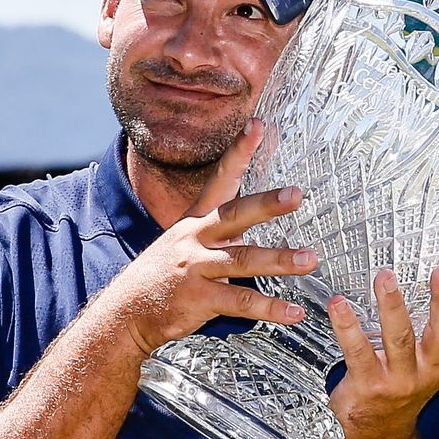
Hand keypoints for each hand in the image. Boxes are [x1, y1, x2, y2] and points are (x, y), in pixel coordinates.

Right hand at [96, 120, 315, 355]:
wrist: (128, 311)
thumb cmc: (165, 275)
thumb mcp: (185, 242)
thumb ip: (220, 228)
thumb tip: (259, 210)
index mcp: (195, 221)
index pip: (219, 179)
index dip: (239, 152)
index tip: (258, 126)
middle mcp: (194, 239)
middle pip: (234, 216)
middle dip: (266, 204)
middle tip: (296, 195)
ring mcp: (195, 269)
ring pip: (243, 261)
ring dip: (279, 260)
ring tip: (309, 259)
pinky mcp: (199, 299)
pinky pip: (240, 302)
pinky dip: (270, 309)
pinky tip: (293, 313)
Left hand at [325, 265, 438, 438]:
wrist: (378, 435)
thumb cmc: (403, 386)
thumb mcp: (431, 364)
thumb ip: (438, 331)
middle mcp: (428, 370)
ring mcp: (399, 380)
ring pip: (400, 339)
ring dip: (392, 306)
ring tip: (385, 277)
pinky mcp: (369, 385)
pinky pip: (358, 351)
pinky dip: (347, 326)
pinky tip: (338, 305)